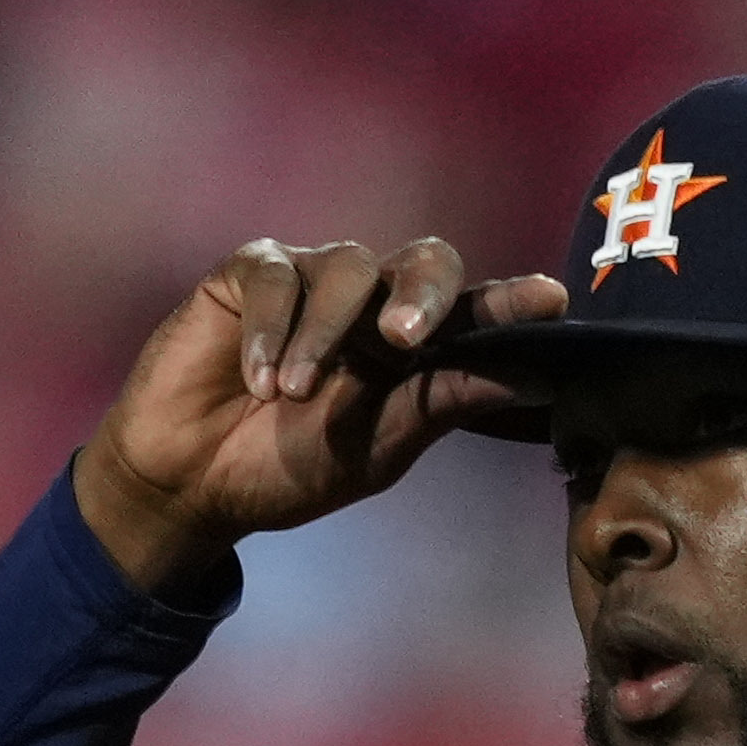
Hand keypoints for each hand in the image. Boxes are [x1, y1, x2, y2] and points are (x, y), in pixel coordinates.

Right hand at [73, 234, 568, 594]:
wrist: (194, 482)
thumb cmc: (289, 465)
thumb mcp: (380, 446)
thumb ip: (446, 401)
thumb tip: (534, 377)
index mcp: (415, 349)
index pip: (475, 315)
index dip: (512, 305)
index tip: (552, 301)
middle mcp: (373, 303)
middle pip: (424, 263)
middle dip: (423, 295)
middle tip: (404, 339)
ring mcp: (313, 280)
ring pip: (348, 270)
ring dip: (325, 337)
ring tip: (293, 395)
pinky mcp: (251, 272)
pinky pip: (276, 276)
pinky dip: (270, 332)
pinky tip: (257, 382)